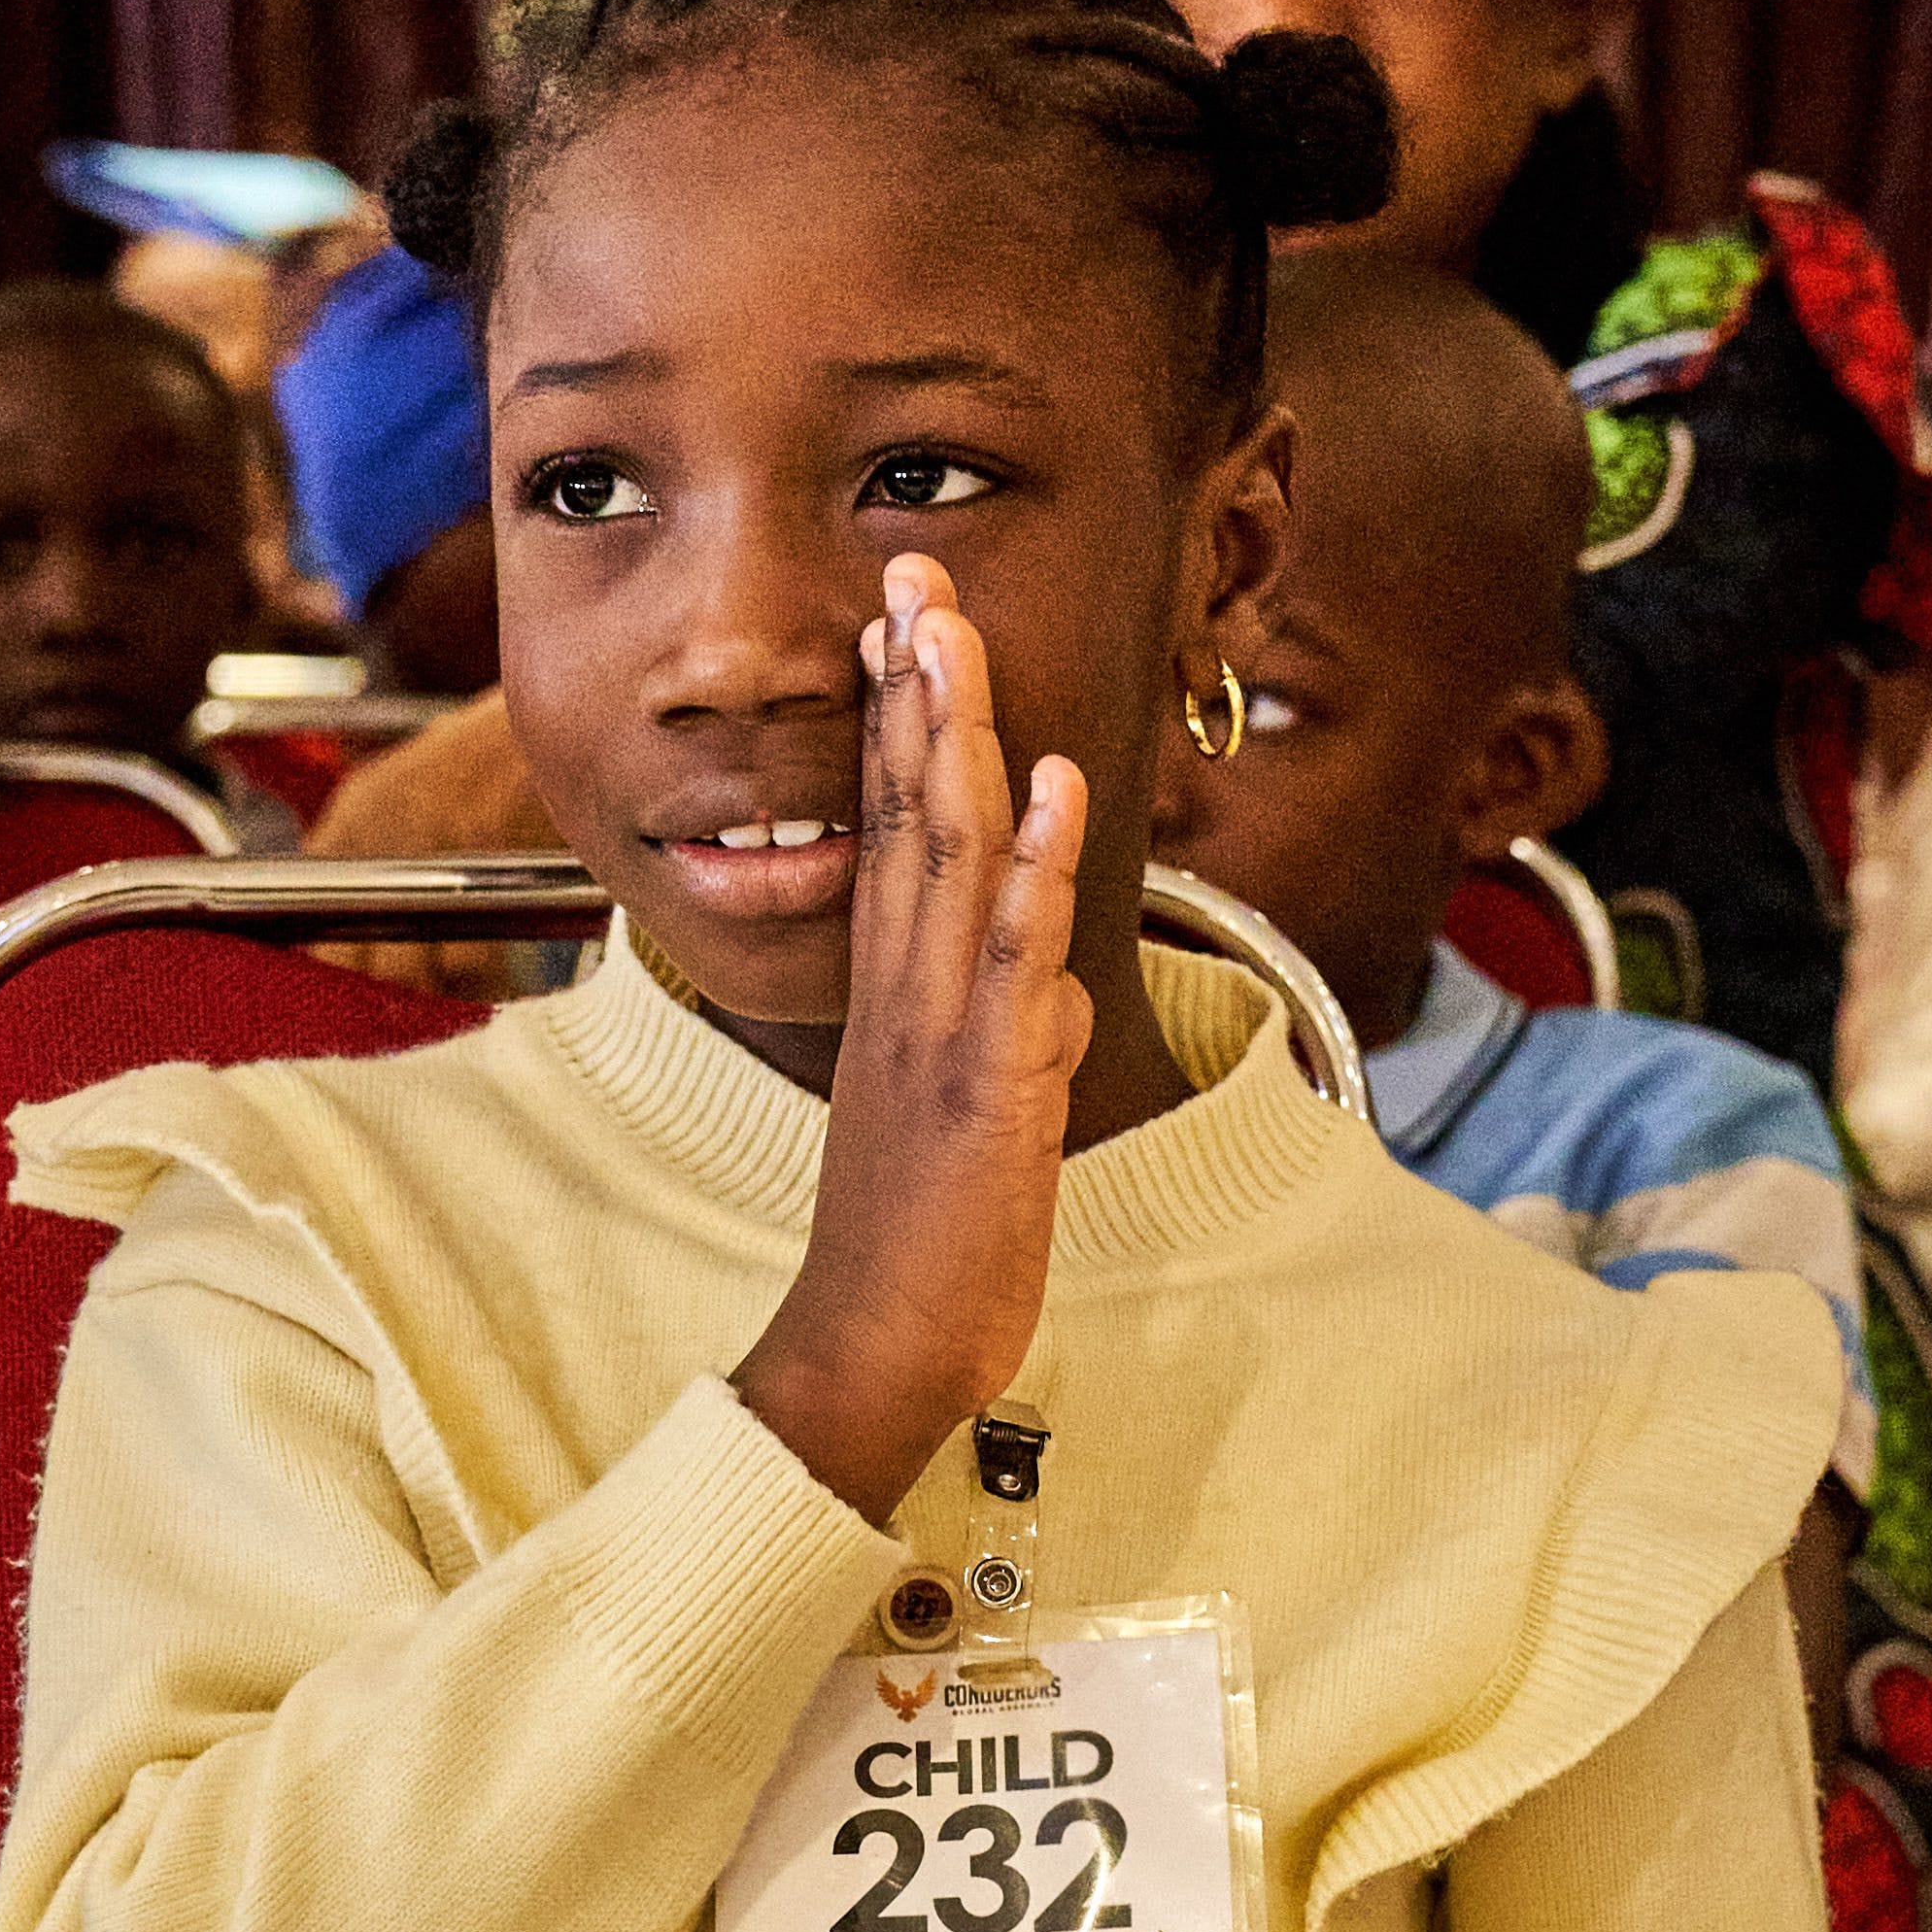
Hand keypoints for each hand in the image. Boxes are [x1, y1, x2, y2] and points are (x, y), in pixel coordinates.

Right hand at [735, 555, 1091, 1525]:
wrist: (876, 1356)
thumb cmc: (924, 1253)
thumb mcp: (977, 1128)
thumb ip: (1011, 1041)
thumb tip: (1055, 989)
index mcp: (895, 1001)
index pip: (895, 835)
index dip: (903, 727)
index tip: (904, 628)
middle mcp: (903, 997)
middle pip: (910, 816)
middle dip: (916, 690)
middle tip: (912, 574)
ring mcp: (936, 1033)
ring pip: (947, 858)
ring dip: (958, 738)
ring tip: (956, 630)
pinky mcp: (981, 1085)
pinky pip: (1011, 956)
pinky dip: (1037, 865)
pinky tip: (1055, 785)